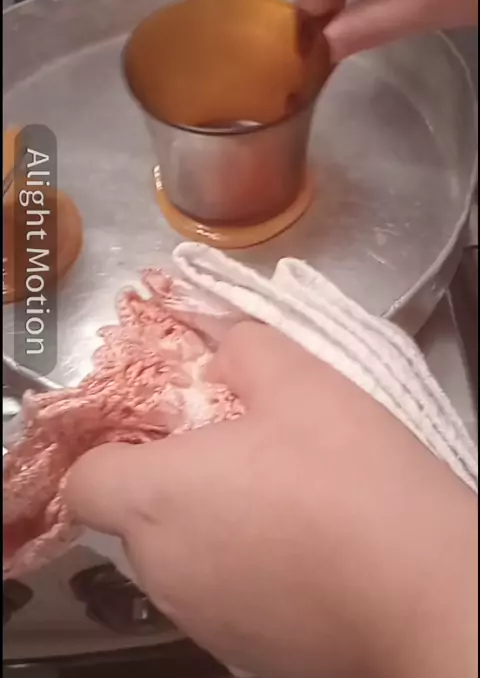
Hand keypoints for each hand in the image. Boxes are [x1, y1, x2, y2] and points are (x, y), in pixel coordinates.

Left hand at [65, 323, 476, 677]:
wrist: (419, 590)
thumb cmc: (347, 474)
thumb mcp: (300, 381)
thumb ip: (242, 346)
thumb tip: (218, 338)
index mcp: (157, 497)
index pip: (85, 481)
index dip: (113, 450)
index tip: (161, 432)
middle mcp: (161, 568)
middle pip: (135, 517)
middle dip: (174, 482)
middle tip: (240, 453)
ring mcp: (200, 618)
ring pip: (179, 558)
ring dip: (209, 527)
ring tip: (282, 501)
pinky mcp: (242, 651)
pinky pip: (219, 596)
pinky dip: (242, 571)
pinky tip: (304, 550)